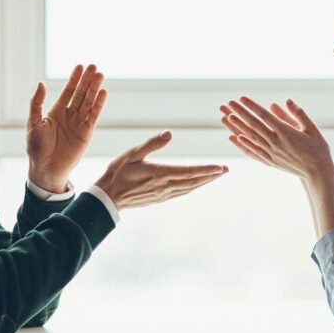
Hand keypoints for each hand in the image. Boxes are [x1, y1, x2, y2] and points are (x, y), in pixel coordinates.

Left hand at [27, 64, 106, 192]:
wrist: (46, 169)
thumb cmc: (36, 148)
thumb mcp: (33, 124)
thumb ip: (36, 103)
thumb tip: (41, 83)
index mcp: (56, 112)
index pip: (68, 91)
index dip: (74, 79)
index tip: (80, 66)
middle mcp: (69, 115)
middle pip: (80, 94)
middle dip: (87, 80)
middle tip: (94, 66)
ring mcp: (79, 123)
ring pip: (88, 102)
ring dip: (94, 89)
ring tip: (100, 75)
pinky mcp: (86, 133)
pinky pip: (93, 116)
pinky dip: (98, 105)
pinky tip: (103, 93)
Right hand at [95, 131, 227, 209]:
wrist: (108, 197)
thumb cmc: (118, 172)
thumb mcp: (132, 153)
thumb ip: (152, 144)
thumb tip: (169, 134)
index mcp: (160, 173)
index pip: (190, 172)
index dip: (207, 170)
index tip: (221, 167)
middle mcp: (165, 186)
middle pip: (194, 181)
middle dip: (211, 176)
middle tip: (226, 170)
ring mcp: (163, 194)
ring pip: (189, 188)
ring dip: (204, 182)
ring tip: (215, 176)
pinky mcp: (159, 198)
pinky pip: (181, 193)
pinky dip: (192, 187)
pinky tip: (195, 185)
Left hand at [220, 97, 333, 185]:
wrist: (318, 173)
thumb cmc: (318, 149)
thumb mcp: (312, 129)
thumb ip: (299, 114)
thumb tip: (288, 100)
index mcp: (286, 132)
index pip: (264, 115)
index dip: (252, 106)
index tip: (241, 98)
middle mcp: (276, 142)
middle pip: (254, 124)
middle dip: (240, 112)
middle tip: (228, 103)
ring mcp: (271, 152)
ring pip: (251, 137)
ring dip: (237, 127)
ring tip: (226, 117)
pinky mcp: (270, 161)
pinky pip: (253, 151)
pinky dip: (243, 144)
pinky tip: (234, 138)